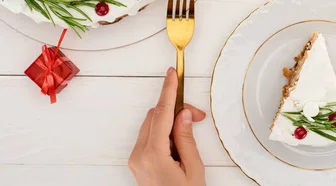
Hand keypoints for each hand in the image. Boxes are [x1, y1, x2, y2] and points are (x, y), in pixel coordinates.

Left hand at [129, 67, 206, 185]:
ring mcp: (136, 159)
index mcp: (153, 155)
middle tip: (198, 116)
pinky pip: (150, 137)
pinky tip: (179, 141)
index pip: (161, 115)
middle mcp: (139, 155)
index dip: (168, 92)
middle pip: (155, 117)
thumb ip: (186, 138)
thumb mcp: (193, 169)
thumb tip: (184, 114)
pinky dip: (164, 133)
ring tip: (191, 132)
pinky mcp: (138, 163)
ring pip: (152, 126)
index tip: (172, 75)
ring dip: (170, 122)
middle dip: (176, 110)